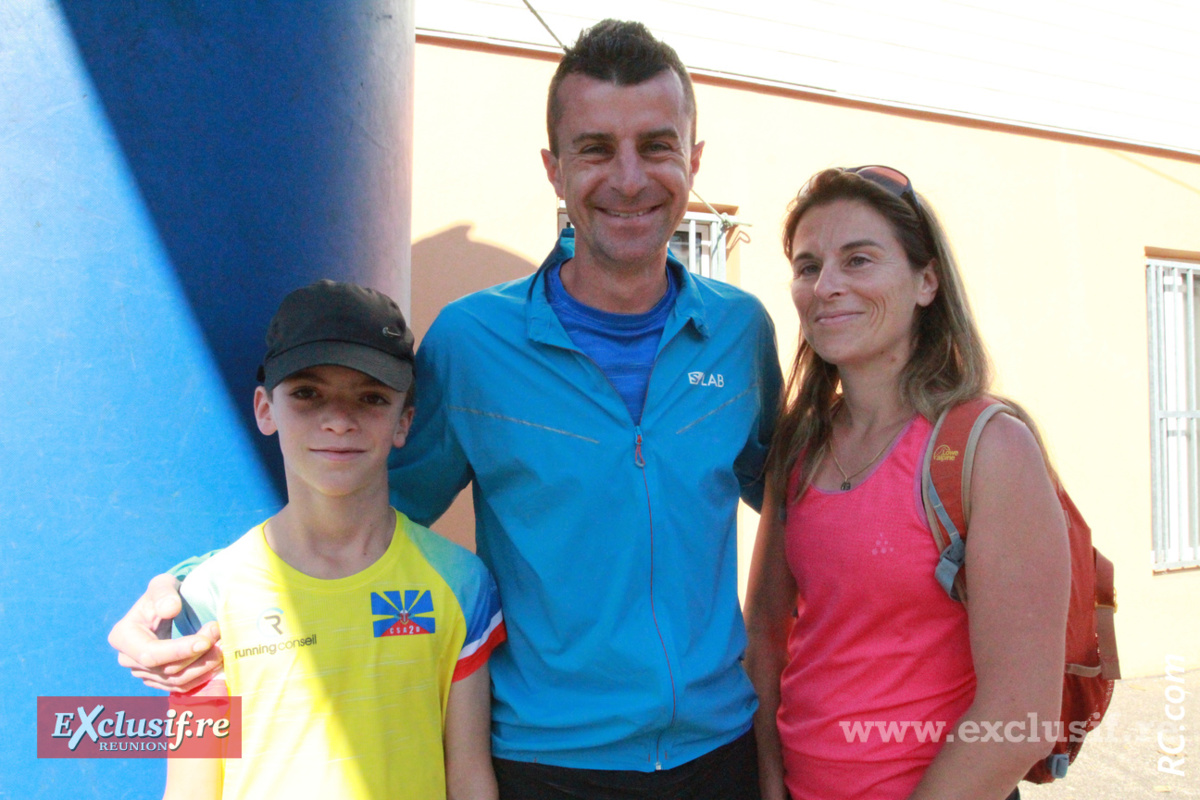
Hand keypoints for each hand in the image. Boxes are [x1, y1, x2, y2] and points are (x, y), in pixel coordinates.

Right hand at [108, 573, 222, 692]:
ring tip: (223, 650)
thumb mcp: (162, 585)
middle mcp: (128, 659)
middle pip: (166, 669)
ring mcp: (143, 673)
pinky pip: (181, 686)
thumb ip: (164, 593)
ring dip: (203, 668)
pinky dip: (202, 677)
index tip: (205, 641)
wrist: (166, 608)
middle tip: (221, 637)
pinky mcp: (158, 680)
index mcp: (123, 636)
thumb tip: (170, 609)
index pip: (151, 653)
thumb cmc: (163, 594)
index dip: (179, 651)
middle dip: (197, 656)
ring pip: (176, 681)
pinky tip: (218, 664)